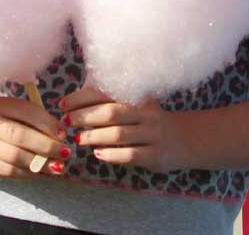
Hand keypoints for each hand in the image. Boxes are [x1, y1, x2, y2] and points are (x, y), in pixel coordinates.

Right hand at [0, 97, 71, 178]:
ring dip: (40, 163)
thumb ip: (36, 121)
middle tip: (65, 152)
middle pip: (20, 135)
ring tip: (58, 166)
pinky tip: (42, 173)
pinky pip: (10, 171)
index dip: (47, 123)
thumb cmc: (5, 125)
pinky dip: (29, 173)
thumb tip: (61, 135)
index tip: (64, 134)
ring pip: (15, 156)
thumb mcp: (16, 115)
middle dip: (46, 145)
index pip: (26, 111)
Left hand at [59, 87, 182, 173]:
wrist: (185, 139)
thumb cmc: (149, 120)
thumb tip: (75, 101)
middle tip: (67, 122)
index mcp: (138, 96)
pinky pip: (130, 155)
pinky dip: (112, 155)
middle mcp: (146, 113)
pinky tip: (98, 154)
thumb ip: (112, 101)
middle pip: (111, 112)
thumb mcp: (136, 105)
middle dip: (85, 117)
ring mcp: (152, 134)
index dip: (82, 98)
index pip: (106, 93)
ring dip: (95, 137)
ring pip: (119, 134)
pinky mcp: (156, 155)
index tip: (63, 104)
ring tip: (79, 139)